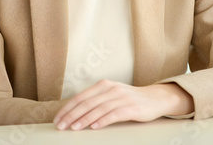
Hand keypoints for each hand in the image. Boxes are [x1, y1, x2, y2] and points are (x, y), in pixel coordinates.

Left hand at [53, 80, 193, 130]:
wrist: (154, 98)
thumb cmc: (130, 99)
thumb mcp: (111, 95)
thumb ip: (96, 100)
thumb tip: (75, 112)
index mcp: (104, 85)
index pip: (81, 97)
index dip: (67, 108)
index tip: (57, 119)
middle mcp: (111, 89)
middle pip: (87, 103)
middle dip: (71, 115)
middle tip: (60, 126)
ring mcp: (121, 98)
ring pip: (98, 109)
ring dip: (84, 119)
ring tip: (73, 128)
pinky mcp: (131, 108)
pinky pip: (114, 114)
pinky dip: (103, 120)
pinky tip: (95, 126)